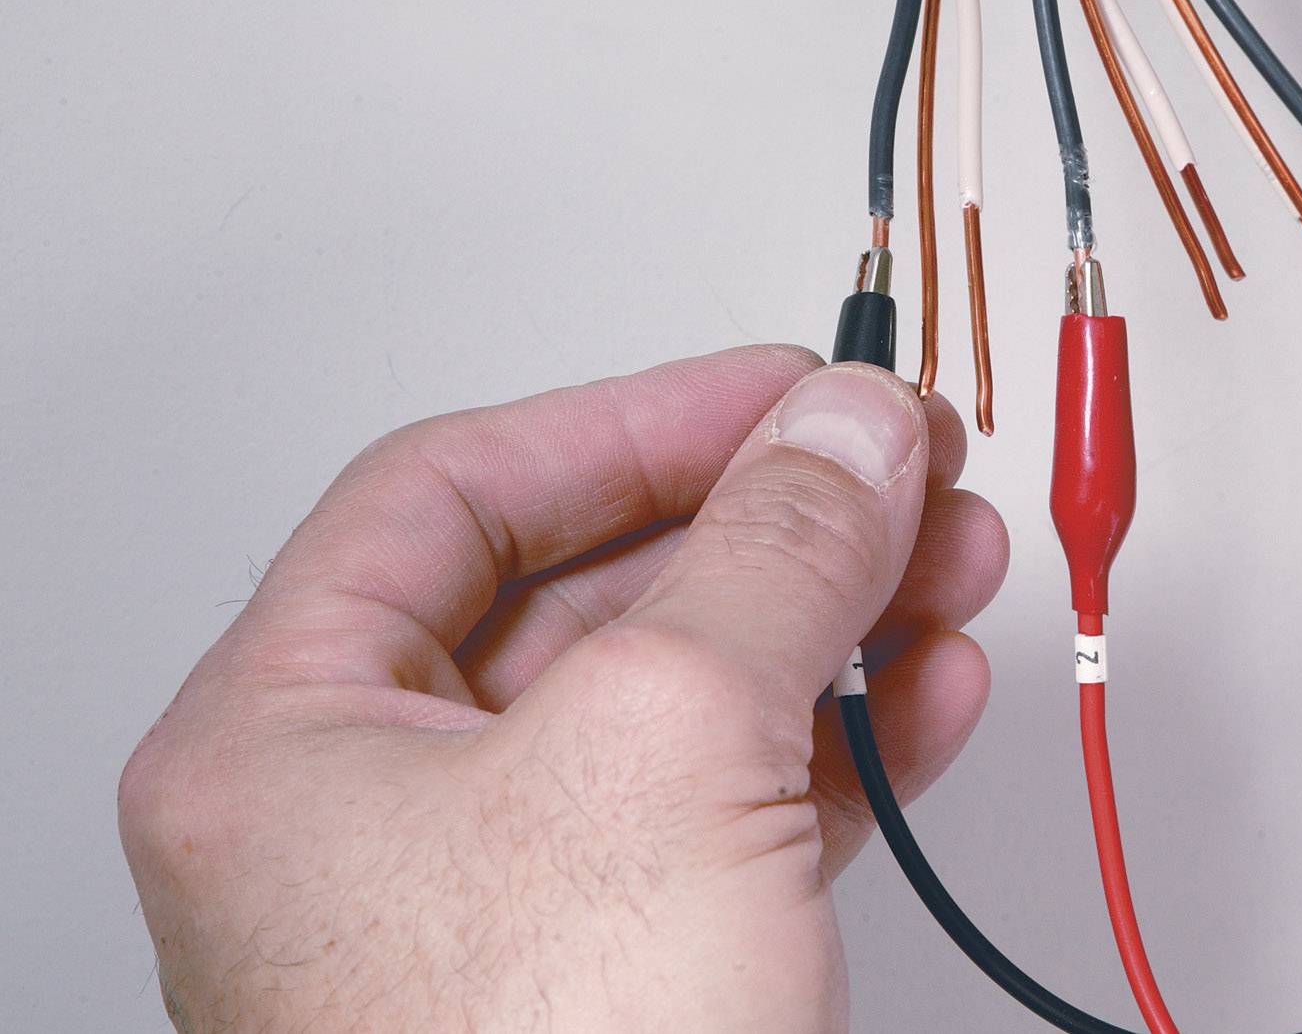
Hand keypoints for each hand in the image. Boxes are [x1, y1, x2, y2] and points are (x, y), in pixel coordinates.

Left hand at [118, 348, 1008, 1033]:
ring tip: (953, 562)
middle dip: (771, 519)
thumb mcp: (671, 743)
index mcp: (288, 742)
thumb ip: (774, 550)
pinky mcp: (621, 984)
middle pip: (590, 593)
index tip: (788, 388)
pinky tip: (931, 691)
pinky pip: (737, 812)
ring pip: (681, 701)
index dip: (637, 416)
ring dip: (833, 617)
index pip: (454, 493)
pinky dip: (844, 738)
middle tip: (900, 467)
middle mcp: (377, 823)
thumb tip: (847, 427)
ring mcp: (501, 914)